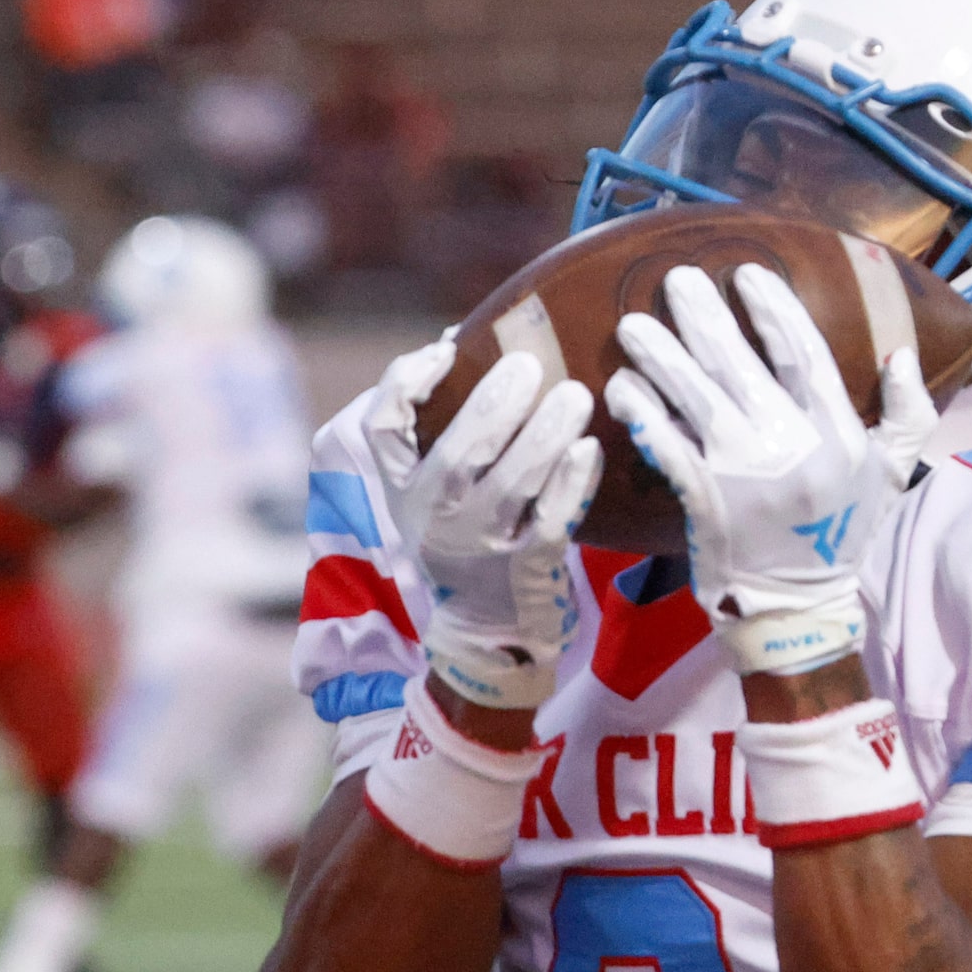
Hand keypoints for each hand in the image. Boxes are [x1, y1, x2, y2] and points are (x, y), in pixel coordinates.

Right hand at [367, 341, 601, 710]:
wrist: (487, 632)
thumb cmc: (467, 536)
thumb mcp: (436, 491)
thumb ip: (440, 424)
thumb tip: (458, 338)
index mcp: (403, 487)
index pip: (383, 427)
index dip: (406, 384)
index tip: (444, 350)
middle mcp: (434, 515)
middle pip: (457, 451)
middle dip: (494, 405)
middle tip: (530, 366)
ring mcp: (480, 545)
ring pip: (511, 483)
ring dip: (544, 435)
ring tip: (576, 395)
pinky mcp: (527, 569)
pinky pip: (552, 520)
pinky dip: (571, 484)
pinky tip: (588, 450)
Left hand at [606, 264, 934, 676]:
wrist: (797, 606)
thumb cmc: (841, 534)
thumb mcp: (890, 475)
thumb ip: (907, 415)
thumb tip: (901, 356)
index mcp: (838, 433)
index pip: (803, 354)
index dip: (774, 309)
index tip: (746, 274)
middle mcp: (792, 445)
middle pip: (740, 363)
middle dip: (704, 316)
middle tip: (676, 279)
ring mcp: (745, 472)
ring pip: (695, 396)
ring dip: (660, 355)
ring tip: (632, 323)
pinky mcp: (705, 498)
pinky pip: (668, 442)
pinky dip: (643, 412)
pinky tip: (623, 385)